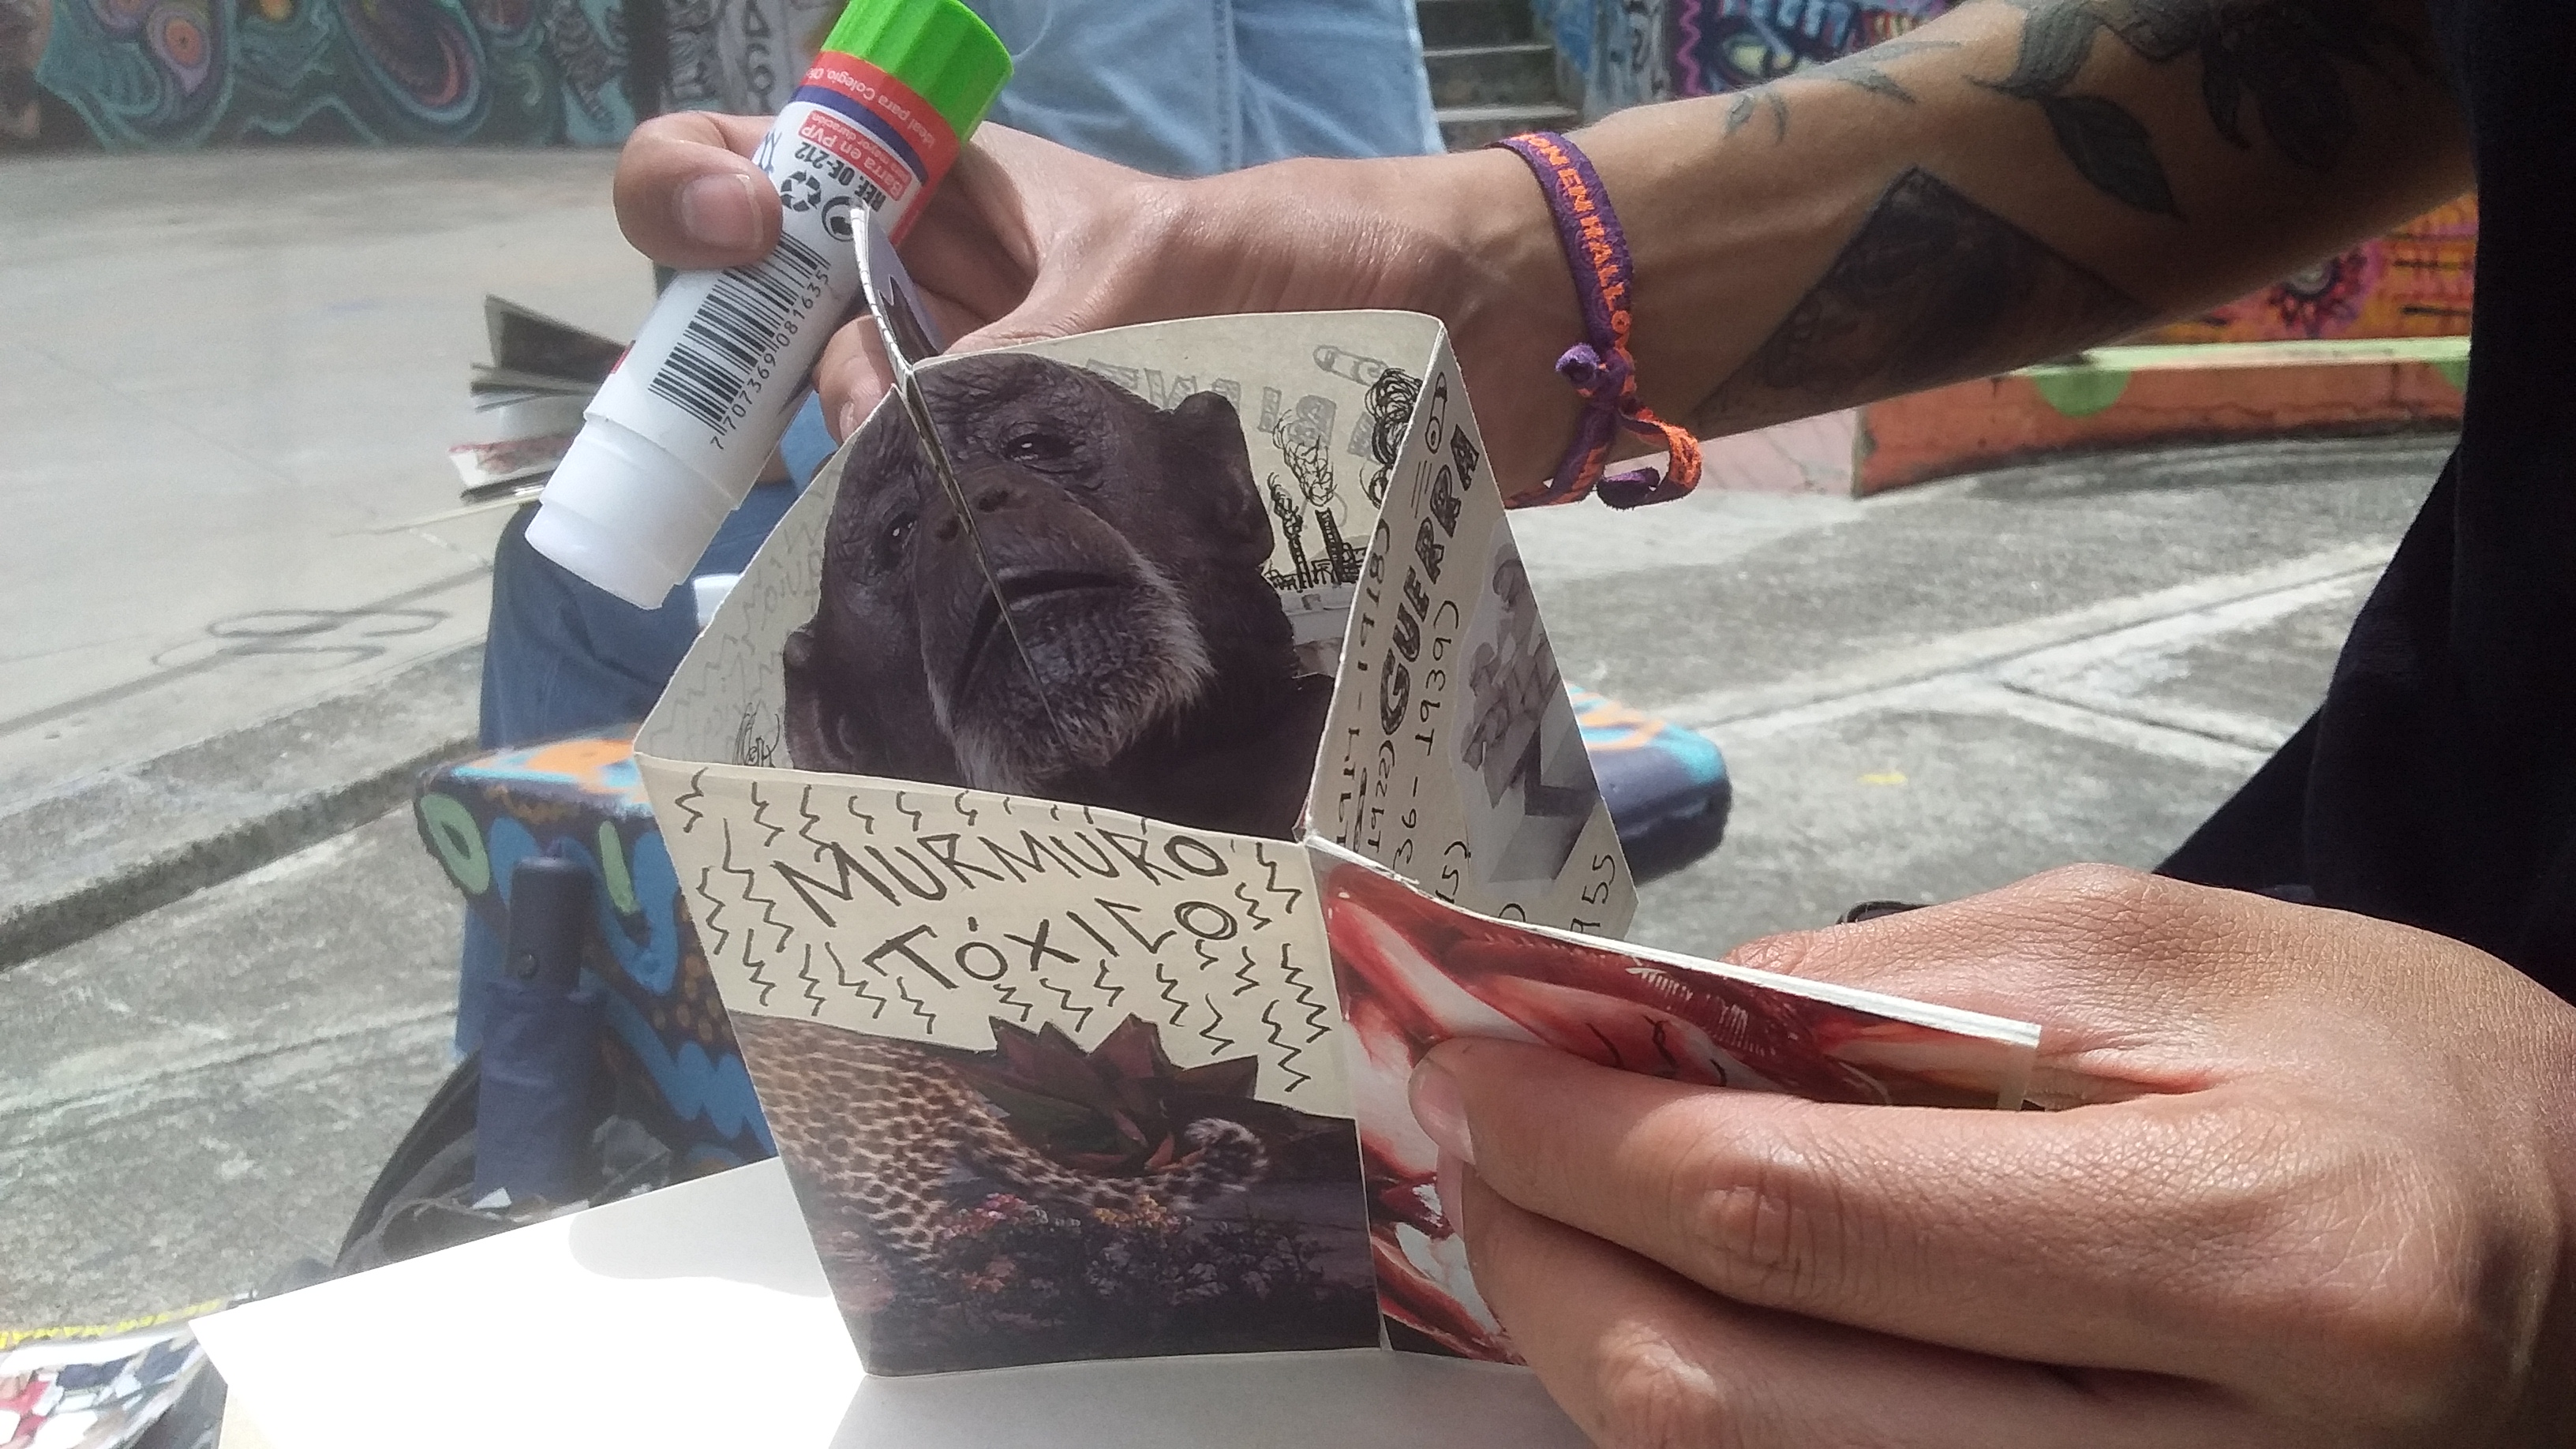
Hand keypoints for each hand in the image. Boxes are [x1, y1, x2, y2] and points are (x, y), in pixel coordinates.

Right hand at [609, 113, 1586, 490]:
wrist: (1483, 340)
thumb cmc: (1324, 256)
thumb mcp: (1151, 271)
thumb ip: (1013, 355)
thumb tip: (889, 452)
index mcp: (964, 202)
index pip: (782, 166)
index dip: (704, 185)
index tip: (727, 234)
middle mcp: (958, 307)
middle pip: (786, 332)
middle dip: (774, 375)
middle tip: (849, 432)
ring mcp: (1005, 413)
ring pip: (865, 451)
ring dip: (863, 494)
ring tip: (909, 534)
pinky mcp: (1065, 512)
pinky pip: (963, 540)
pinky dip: (942, 576)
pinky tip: (941, 615)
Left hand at [1408, 866, 2575, 1445]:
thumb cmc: (2388, 1069)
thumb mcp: (2150, 954)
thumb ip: (1875, 998)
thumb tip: (1633, 1038)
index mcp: (2250, 1255)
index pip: (1796, 1220)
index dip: (1582, 1144)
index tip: (1468, 1061)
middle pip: (1737, 1409)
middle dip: (1545, 1264)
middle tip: (1471, 1144)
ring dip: (1601, 1351)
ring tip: (1544, 1219)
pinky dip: (1717, 1419)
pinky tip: (1674, 1313)